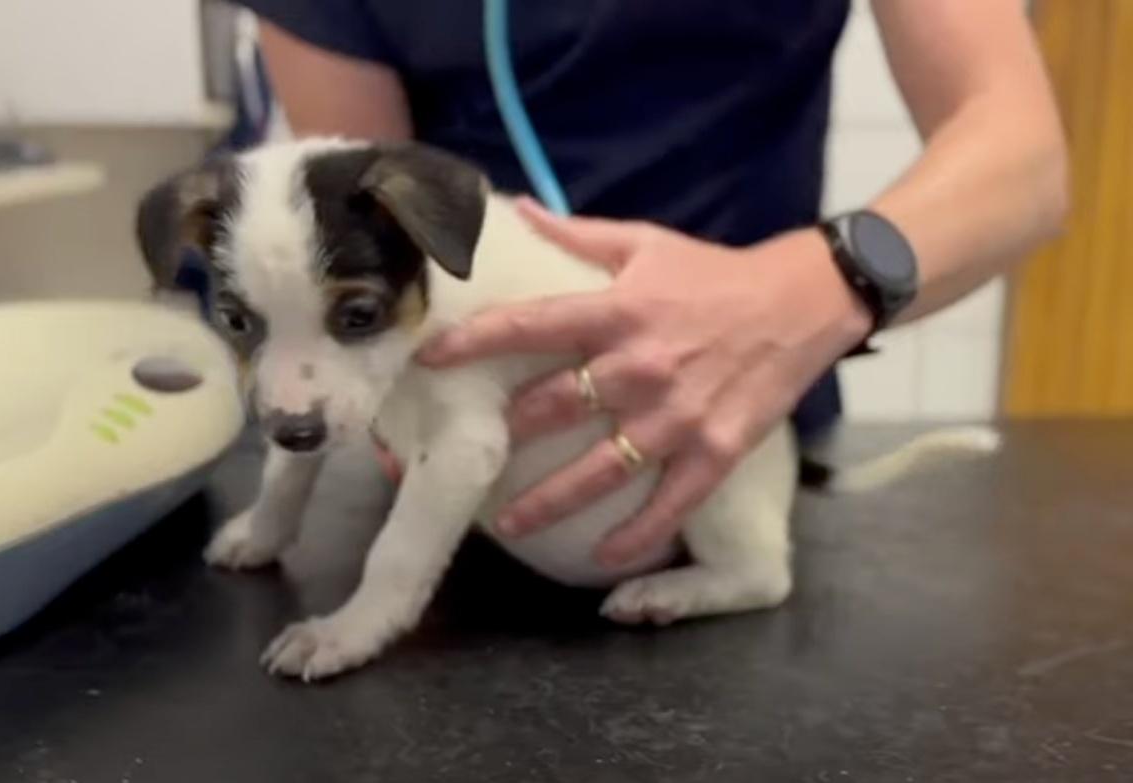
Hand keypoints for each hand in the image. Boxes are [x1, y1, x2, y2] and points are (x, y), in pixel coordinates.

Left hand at [421, 199, 871, 565]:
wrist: (804, 302)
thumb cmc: (715, 274)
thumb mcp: (645, 243)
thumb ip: (577, 234)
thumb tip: (515, 209)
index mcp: (619, 311)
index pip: (531, 325)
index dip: (474, 341)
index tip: (429, 359)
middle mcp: (641, 367)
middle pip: (555, 406)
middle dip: (505, 432)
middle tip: (464, 454)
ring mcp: (678, 417)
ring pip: (601, 470)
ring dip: (549, 501)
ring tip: (508, 524)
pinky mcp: (714, 452)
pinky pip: (668, 504)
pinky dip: (636, 536)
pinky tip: (603, 559)